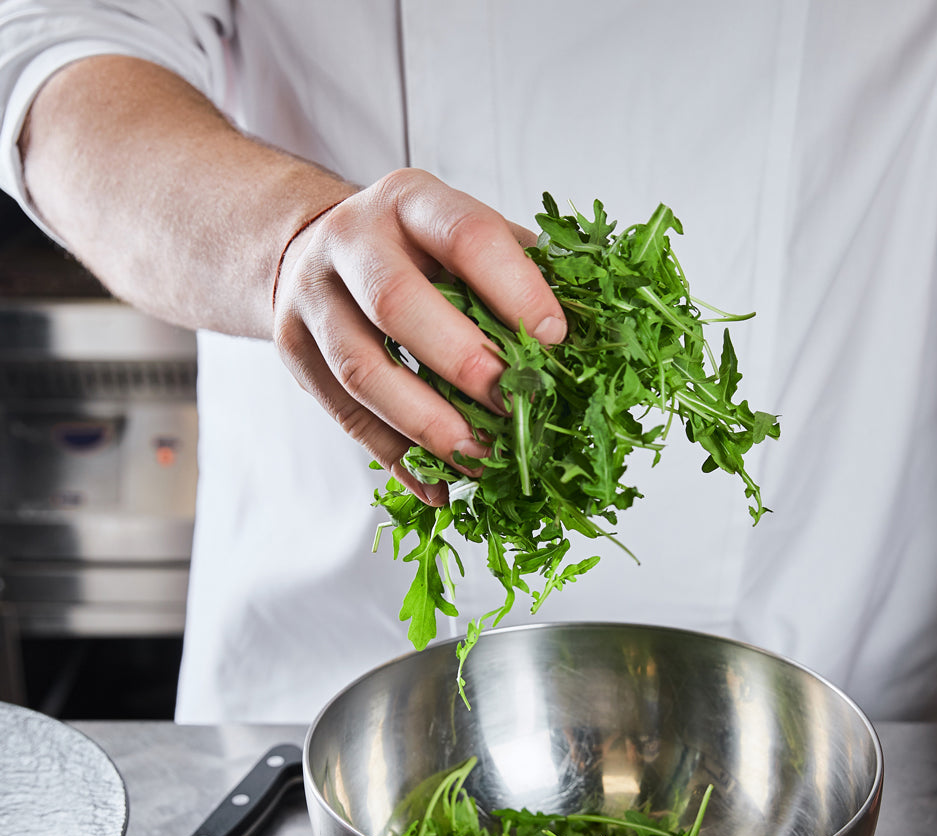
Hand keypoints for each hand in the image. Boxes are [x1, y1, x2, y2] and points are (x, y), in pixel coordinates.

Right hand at [271, 169, 566, 502]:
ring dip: (429, 426)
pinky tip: (440, 486)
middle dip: (463, 365)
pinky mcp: (295, 353)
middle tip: (513, 407)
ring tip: (481, 461)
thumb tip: (596, 333)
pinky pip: (347, 417)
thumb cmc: (416, 250)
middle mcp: (353, 242)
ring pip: (364, 371)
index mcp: (412, 201)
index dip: (514, 288)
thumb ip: (521, 272)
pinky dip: (398, 458)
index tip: (554, 338)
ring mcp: (314, 299)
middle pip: (398, 305)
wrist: (314, 248)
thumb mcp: (464, 235)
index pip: (466, 235)